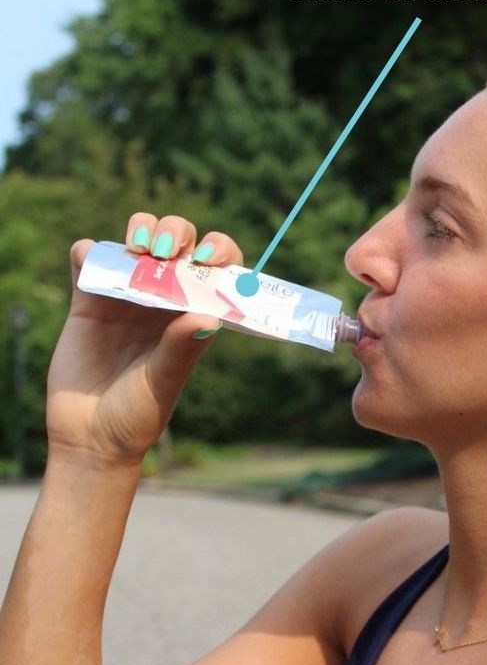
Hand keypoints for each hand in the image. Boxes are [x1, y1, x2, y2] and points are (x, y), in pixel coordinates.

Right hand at [46, 214, 244, 465]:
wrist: (91, 436)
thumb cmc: (138, 415)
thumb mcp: (163, 384)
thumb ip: (181, 350)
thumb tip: (208, 317)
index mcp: (193, 313)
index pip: (217, 268)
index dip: (220, 251)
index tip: (208, 259)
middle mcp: (164, 298)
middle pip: (179, 242)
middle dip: (176, 233)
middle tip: (166, 253)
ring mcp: (126, 295)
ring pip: (138, 239)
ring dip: (141, 228)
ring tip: (138, 249)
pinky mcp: (88, 299)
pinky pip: (89, 258)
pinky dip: (90, 251)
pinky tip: (92, 260)